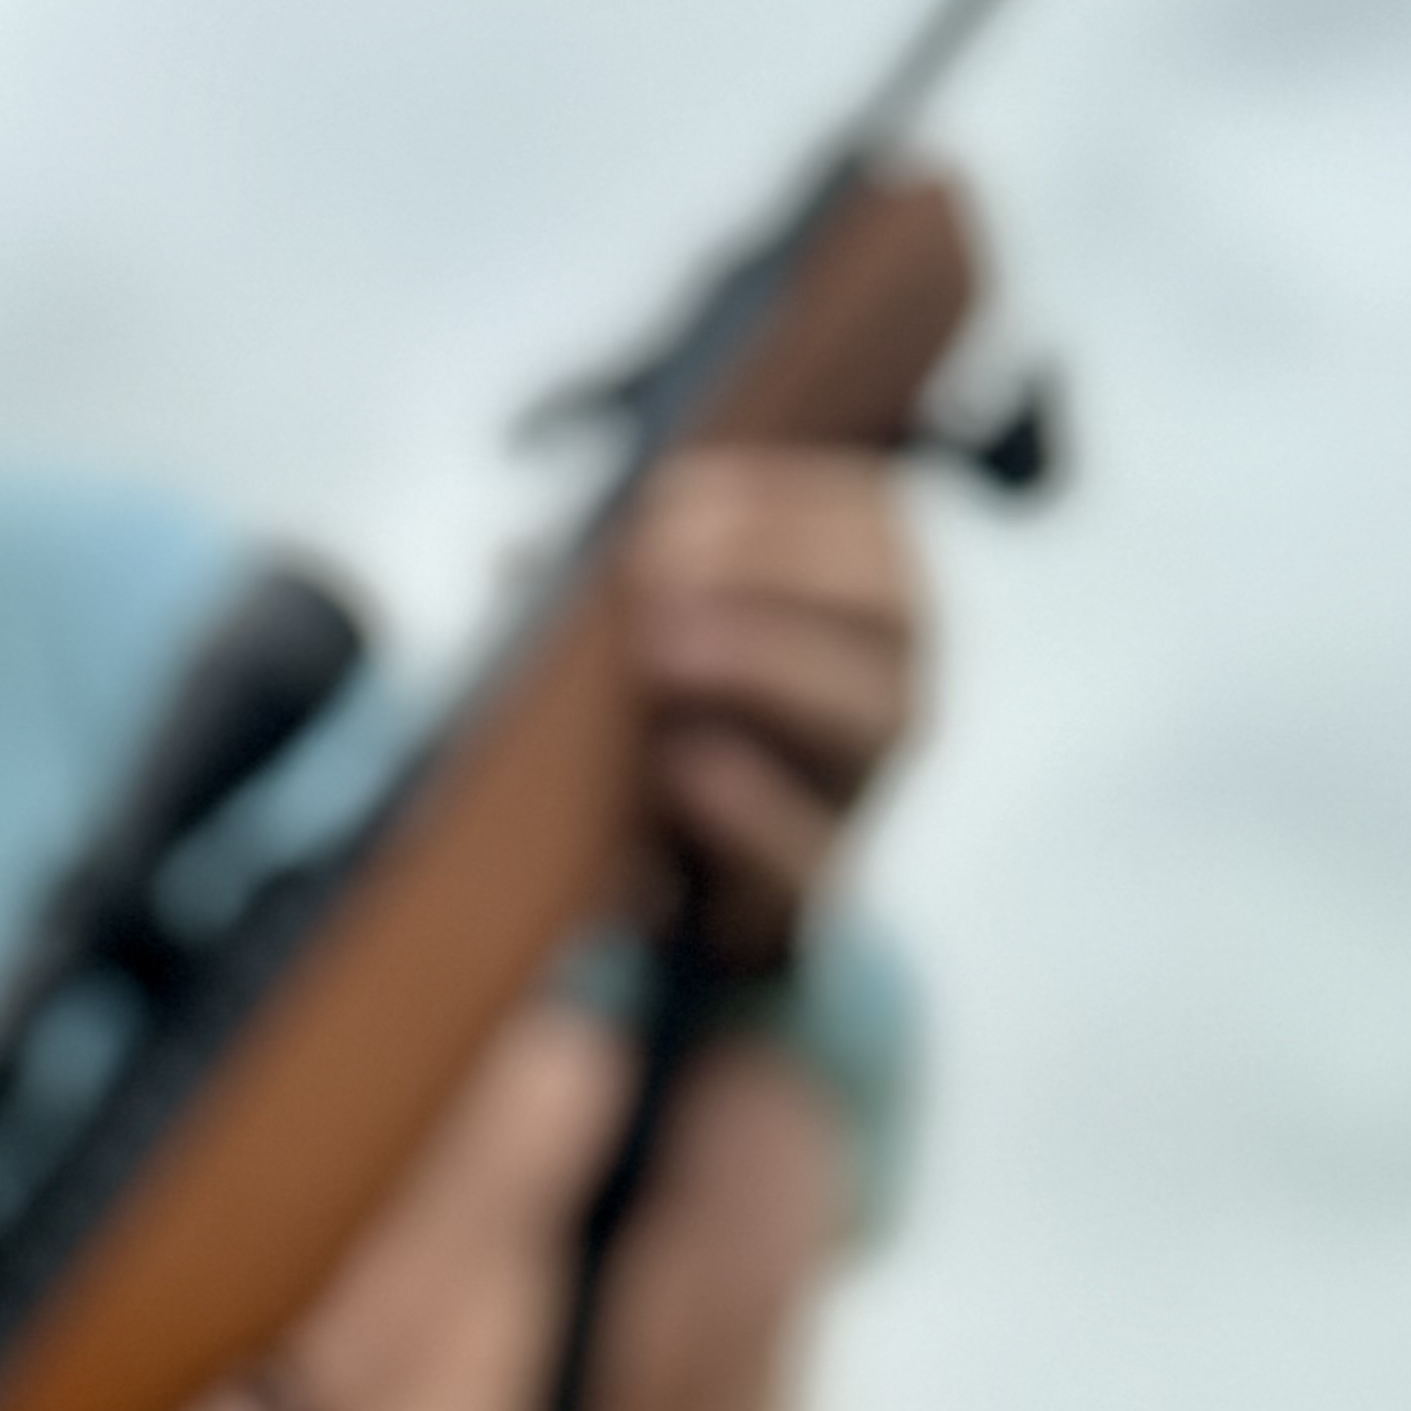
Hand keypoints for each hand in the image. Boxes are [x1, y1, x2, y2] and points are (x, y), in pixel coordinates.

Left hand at [621, 445, 924, 972]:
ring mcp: (862, 796)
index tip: (671, 494)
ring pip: (873, 720)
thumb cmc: (669, 745)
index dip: (784, 501)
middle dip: (780, 572)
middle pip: (894, 616)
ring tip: (658, 646)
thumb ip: (605, 601)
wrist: (682, 916)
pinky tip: (679, 761)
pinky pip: (811, 853)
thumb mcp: (642, 657)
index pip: (875, 528)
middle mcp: (888, 699)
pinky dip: (748, 805)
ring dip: (769, 665)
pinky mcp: (816, 888)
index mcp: (866, 619)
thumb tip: (516, 558)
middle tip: (658, 563)